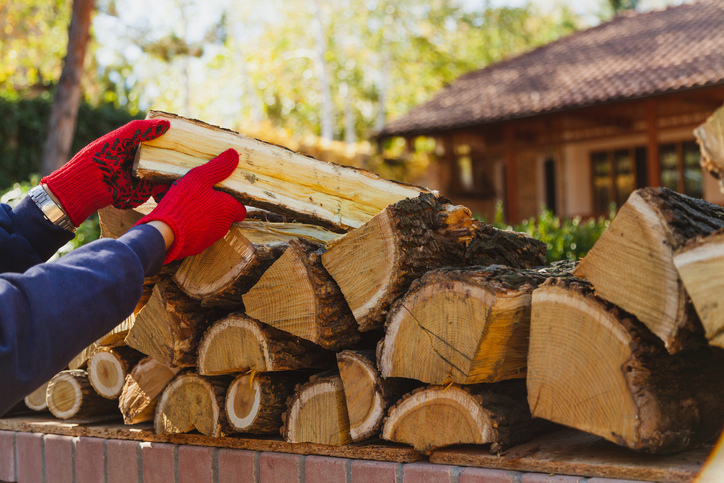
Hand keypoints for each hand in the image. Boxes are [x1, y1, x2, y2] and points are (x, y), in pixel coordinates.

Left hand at [41, 119, 170, 225]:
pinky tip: (160, 183)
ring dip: (167, 173)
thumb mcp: (121, 138)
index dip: (165, 138)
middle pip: (160, 158)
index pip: (153, 140)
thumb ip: (141, 129)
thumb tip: (166, 123)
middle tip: (184, 153)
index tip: (179, 135)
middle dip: (172, 157)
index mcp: (129, 146)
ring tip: (171, 170)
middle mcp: (136, 161)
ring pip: (160, 175)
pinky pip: (154, 190)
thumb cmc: (98, 157)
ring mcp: (138, 178)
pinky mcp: (139, 193)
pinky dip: (158, 188)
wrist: (84, 185)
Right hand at [136, 148, 246, 263]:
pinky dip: (191, 227)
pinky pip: (197, 234)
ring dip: (202, 216)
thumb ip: (218, 168)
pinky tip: (178, 218)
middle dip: (215, 207)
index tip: (223, 194)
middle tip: (200, 196)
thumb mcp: (199, 178)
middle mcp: (222, 226)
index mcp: (227, 210)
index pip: (240, 209)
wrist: (165, 234)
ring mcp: (210, 238)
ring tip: (185, 205)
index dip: (234, 201)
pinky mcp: (196, 247)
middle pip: (224, 216)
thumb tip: (233, 154)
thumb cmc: (184, 204)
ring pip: (210, 225)